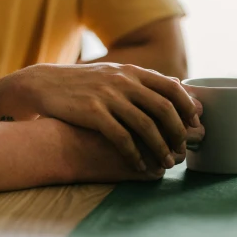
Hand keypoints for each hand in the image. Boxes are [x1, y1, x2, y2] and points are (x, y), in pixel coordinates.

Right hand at [4, 63, 199, 172]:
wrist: (43, 84)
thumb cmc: (81, 83)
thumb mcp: (112, 73)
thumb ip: (141, 81)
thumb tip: (177, 90)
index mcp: (130, 71)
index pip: (171, 87)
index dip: (187, 108)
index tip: (193, 125)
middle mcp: (122, 81)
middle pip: (164, 108)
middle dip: (178, 133)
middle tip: (181, 150)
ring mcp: (108, 96)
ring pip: (146, 126)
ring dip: (160, 148)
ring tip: (164, 163)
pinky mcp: (93, 112)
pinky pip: (122, 138)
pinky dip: (135, 155)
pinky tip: (138, 165)